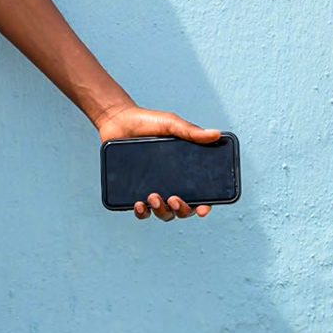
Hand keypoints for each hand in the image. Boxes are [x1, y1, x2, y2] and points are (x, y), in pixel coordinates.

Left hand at [92, 104, 221, 220]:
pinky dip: (142, 213)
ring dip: (162, 211)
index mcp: (184, 170)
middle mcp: (170, 183)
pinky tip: (139, 204)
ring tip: (153, 198)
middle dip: (181, 209)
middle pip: (183, 209)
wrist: (117, 119)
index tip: (202, 209)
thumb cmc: (146, 121)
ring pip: (164, 213)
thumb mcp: (171, 124)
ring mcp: (152, 188)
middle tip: (174, 199)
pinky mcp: (134, 191)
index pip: (199, 193)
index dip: (204, 204)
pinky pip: (142, 211)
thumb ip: (191, 131)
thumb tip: (215, 134)